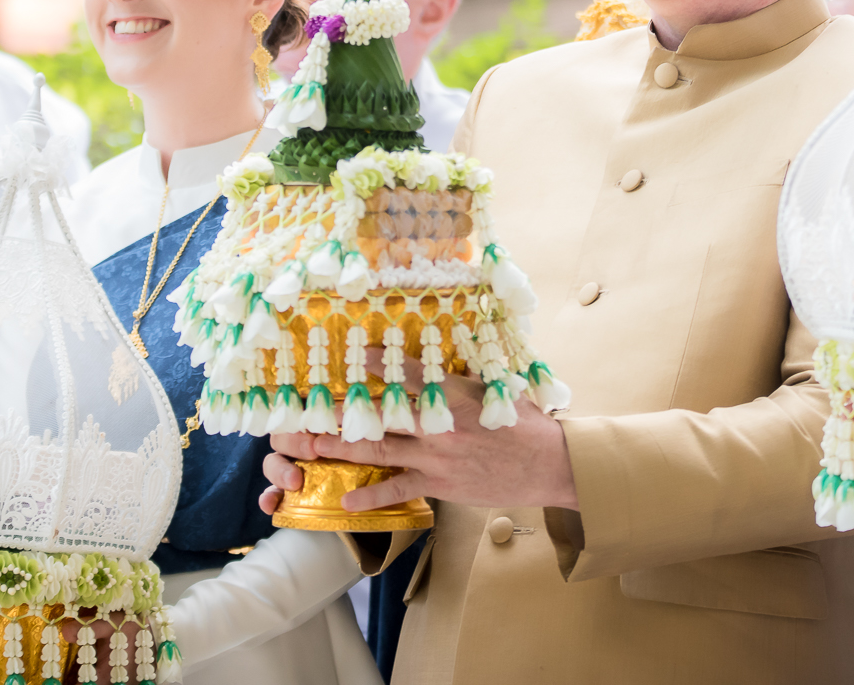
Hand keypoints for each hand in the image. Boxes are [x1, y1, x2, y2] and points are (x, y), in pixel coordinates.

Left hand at [257, 371, 575, 514]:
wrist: (549, 464)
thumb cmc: (524, 421)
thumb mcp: (494, 388)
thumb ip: (459, 378)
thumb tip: (433, 360)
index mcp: (453, 395)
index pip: (409, 375)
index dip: (379, 363)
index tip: (354, 353)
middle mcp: (439, 426)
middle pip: (380, 415)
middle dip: (339, 412)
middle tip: (304, 409)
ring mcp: (436, 458)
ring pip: (379, 450)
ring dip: (341, 447)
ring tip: (308, 446)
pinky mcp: (440, 485)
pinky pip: (400, 490)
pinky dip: (373, 497)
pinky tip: (347, 500)